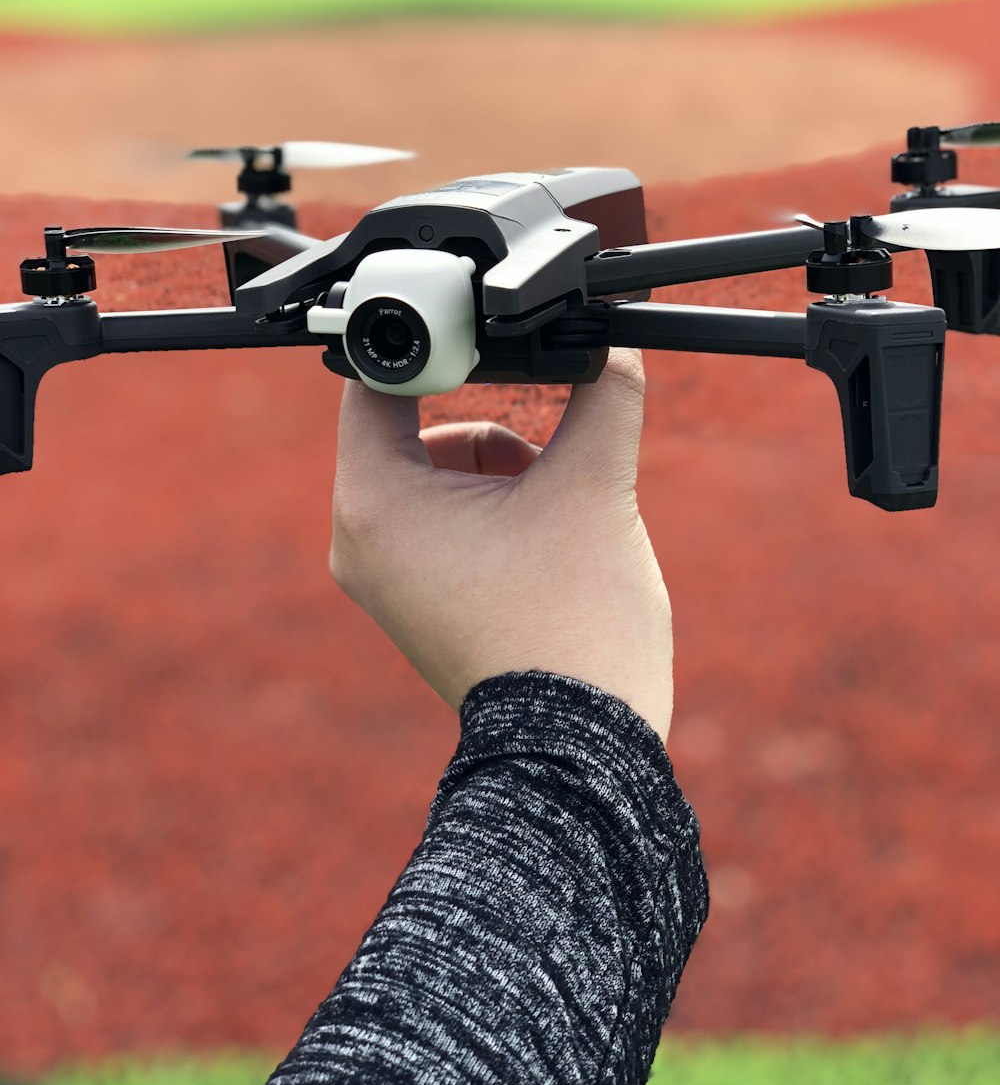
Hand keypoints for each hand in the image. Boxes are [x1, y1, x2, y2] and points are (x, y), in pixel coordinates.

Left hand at [330, 348, 672, 743]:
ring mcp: (382, 578)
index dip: (435, 346)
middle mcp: (360, 540)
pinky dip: (488, 510)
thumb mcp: (595, 486)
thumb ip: (602, 392)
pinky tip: (541, 538)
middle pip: (410, 427)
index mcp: (377, 502)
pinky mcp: (411, 604)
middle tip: (541, 461)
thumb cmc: (574, 624)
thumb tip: (612, 342)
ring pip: (431, 473)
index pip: (376, 381)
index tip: (486, 339)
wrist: (579, 745)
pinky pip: (438, 521)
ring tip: (550, 510)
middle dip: (487, 430)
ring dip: (495, 469)